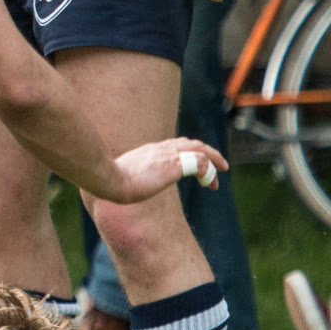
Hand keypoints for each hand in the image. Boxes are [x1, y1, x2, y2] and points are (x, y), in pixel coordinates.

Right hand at [103, 137, 227, 204]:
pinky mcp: (174, 166)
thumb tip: (117, 186)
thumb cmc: (108, 182)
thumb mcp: (120, 175)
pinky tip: (210, 183)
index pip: (174, 144)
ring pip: (200, 149)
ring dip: (214, 160)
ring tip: (222, 171)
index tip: (195, 162)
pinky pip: (201, 164)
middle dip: (207, 152)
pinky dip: (209, 171)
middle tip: (219, 164)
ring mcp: (167, 155)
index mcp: (148, 150)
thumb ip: (126, 175)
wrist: (108, 180)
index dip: (189, 151)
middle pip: (191, 143)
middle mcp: (160, 149)